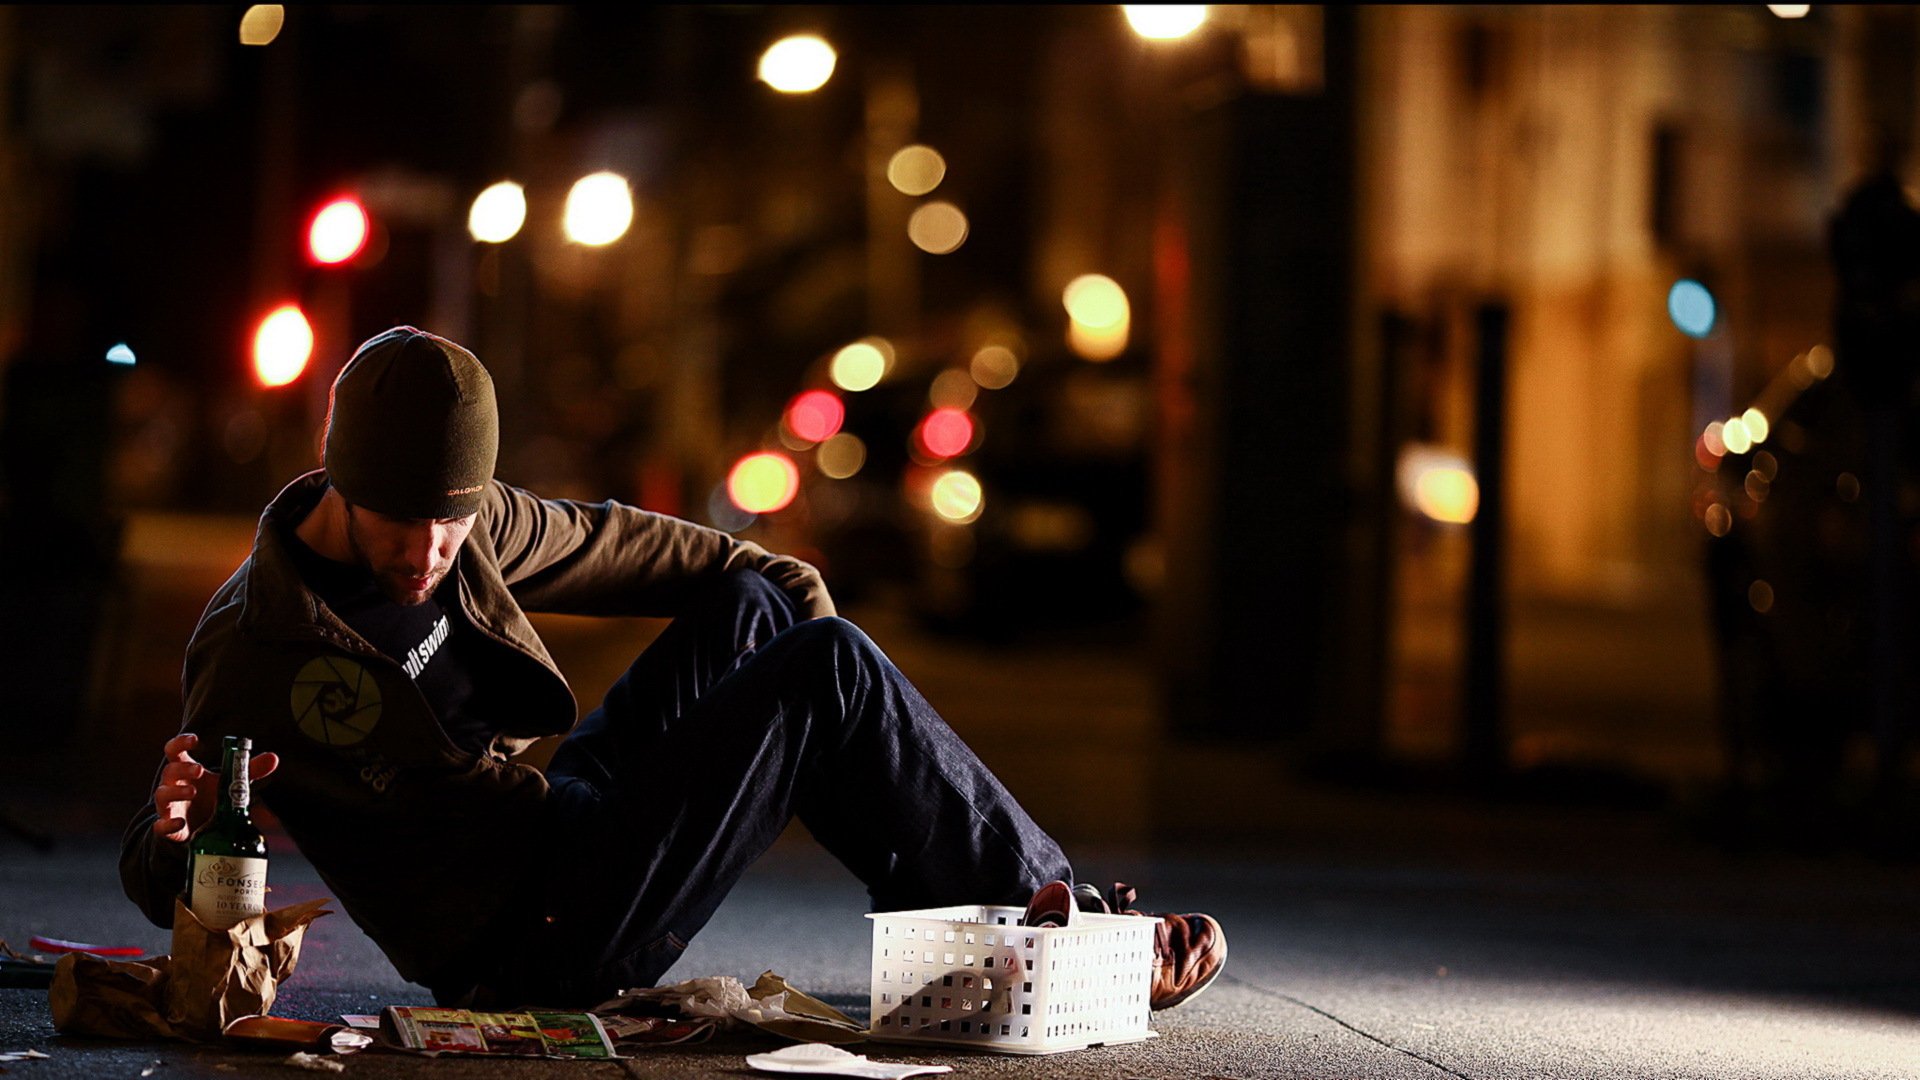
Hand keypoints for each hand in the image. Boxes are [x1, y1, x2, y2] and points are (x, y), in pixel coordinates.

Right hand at [150, 733, 278, 842]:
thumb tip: (274, 758)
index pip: (175, 750)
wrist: (202, 829)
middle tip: (199, 770)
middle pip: (169, 771)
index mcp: (187, 770)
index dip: (181, 742)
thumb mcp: (232, 783)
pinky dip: (168, 824)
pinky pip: (161, 826)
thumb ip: (249, 770)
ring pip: (162, 795)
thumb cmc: (213, 798)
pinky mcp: (168, 828)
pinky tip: (180, 823)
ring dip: (175, 792)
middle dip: (183, 768)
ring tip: (192, 792)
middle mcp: (174, 785)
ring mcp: (169, 807)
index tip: (195, 739)